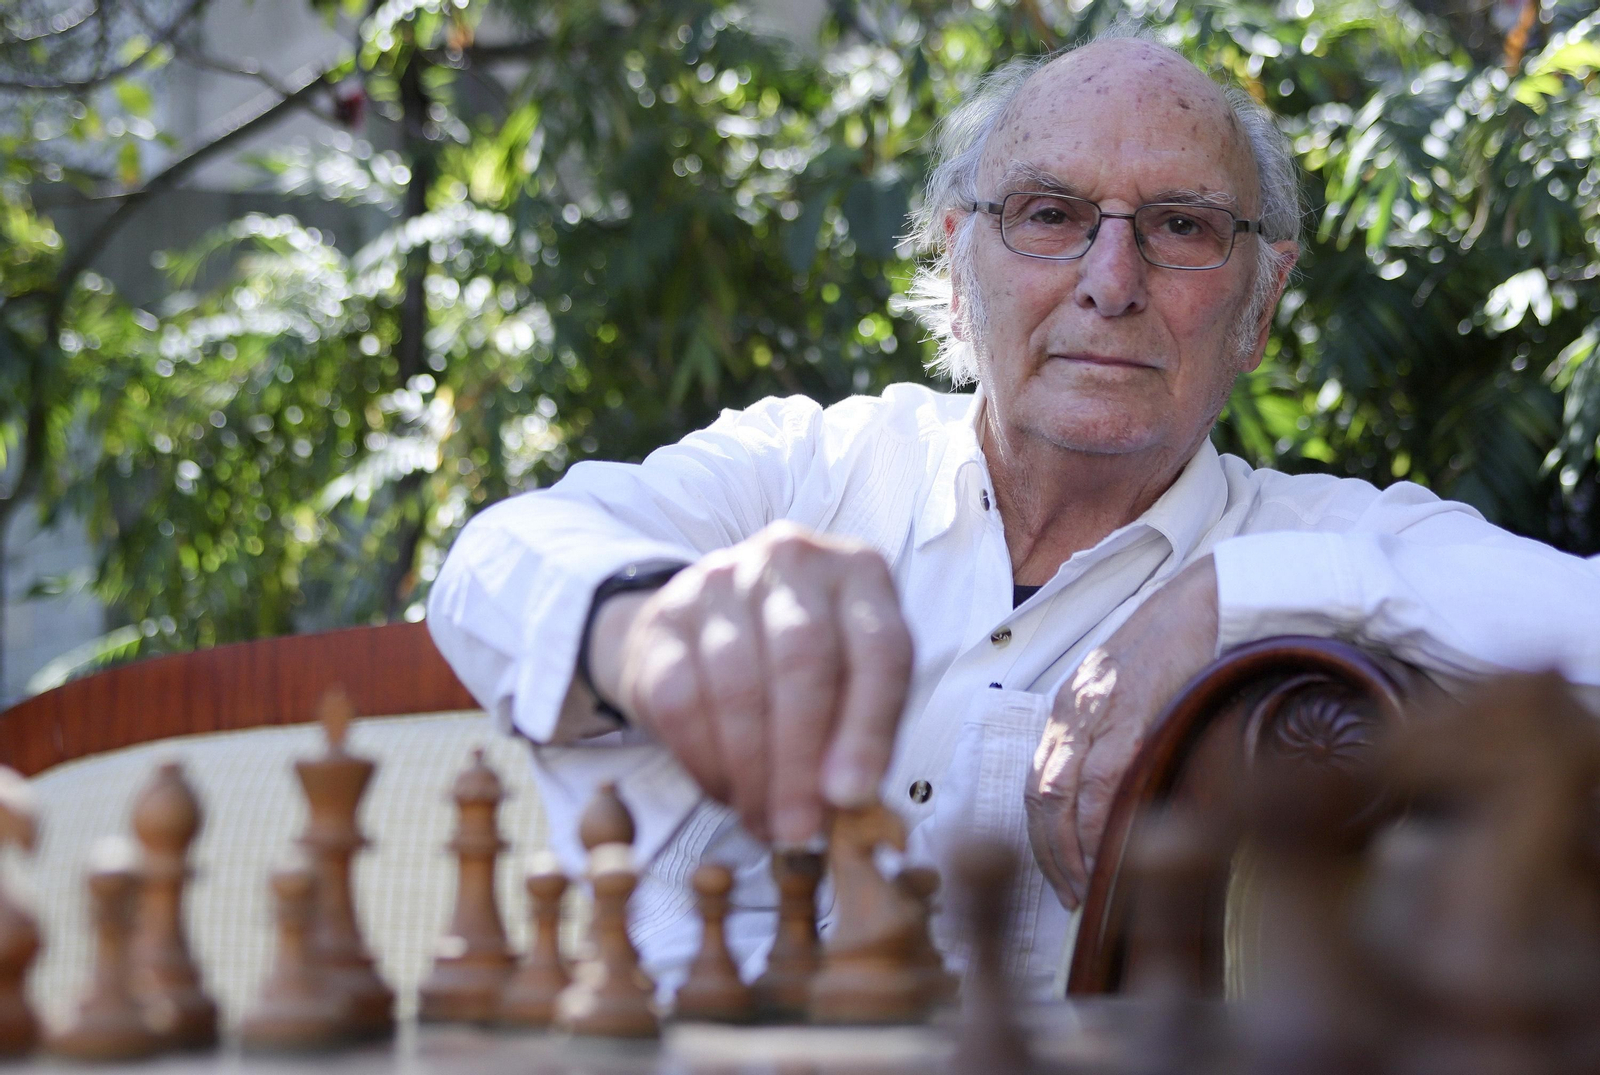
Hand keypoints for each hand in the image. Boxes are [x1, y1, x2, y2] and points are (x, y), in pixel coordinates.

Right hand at [589, 522, 913, 845]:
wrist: (708, 627)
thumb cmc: (802, 665)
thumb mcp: (851, 682)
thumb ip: (860, 734)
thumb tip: (846, 805)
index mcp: (859, 574)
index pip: (879, 649)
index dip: (869, 730)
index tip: (852, 797)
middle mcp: (792, 561)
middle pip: (802, 662)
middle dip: (800, 760)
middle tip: (798, 828)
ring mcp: (722, 581)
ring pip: (738, 686)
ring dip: (752, 771)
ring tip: (764, 821)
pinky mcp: (667, 618)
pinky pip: (682, 700)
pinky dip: (705, 760)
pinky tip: (725, 790)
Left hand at [1024, 556, 1219, 909]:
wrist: (1211, 597)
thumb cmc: (1180, 645)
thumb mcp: (1131, 691)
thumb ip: (1116, 736)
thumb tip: (1119, 798)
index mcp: (1068, 706)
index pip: (1036, 783)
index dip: (1042, 837)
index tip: (1060, 876)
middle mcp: (1071, 710)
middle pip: (1038, 796)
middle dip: (1049, 855)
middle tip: (1070, 898)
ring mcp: (1096, 712)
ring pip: (1060, 796)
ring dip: (1070, 851)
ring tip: (1089, 890)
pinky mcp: (1131, 713)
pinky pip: (1103, 781)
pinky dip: (1099, 825)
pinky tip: (1111, 854)